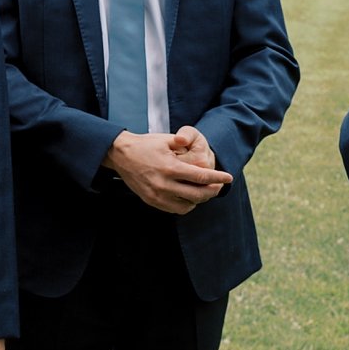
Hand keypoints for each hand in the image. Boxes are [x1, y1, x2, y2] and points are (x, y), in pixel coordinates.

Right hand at [103, 130, 230, 213]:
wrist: (119, 154)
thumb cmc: (145, 145)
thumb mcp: (165, 140)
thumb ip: (184, 146)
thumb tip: (200, 154)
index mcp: (170, 167)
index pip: (201, 176)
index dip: (218, 178)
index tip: (229, 177)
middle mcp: (164, 184)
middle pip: (198, 194)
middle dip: (213, 190)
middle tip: (218, 186)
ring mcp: (157, 195)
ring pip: (188, 205)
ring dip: (199, 199)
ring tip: (202, 190)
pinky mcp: (151, 201)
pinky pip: (175, 209)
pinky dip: (186, 204)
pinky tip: (187, 196)